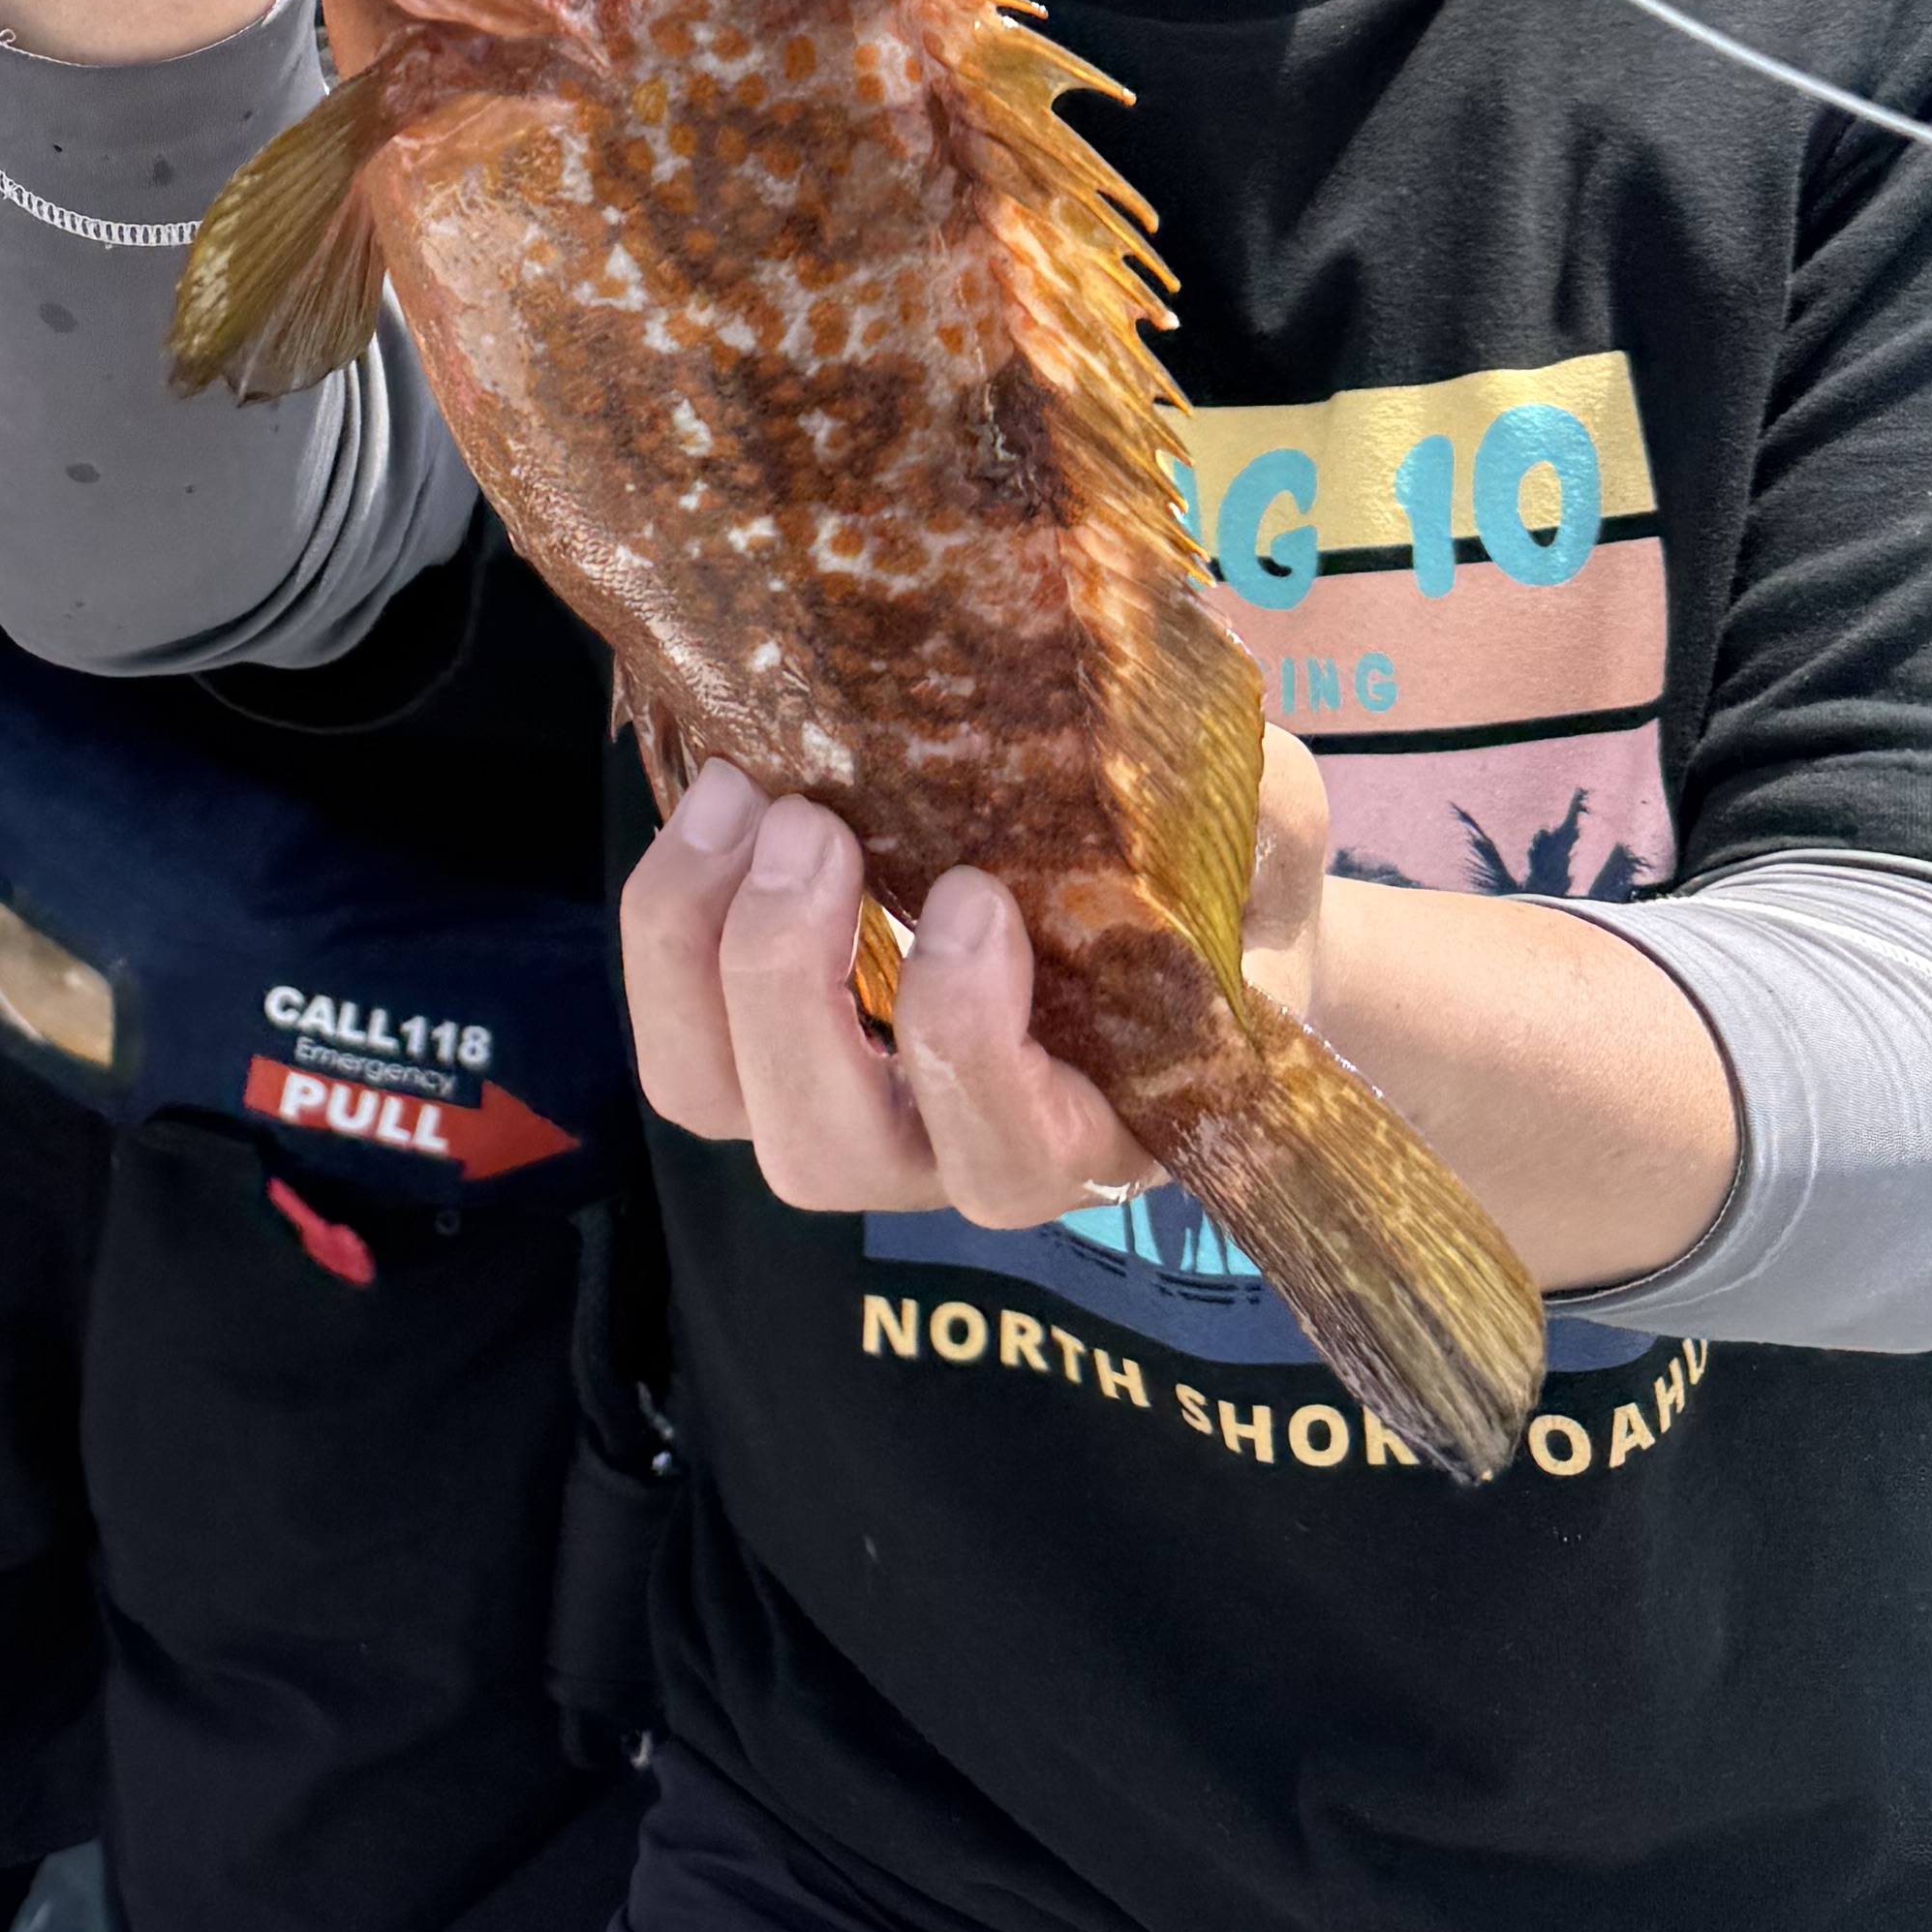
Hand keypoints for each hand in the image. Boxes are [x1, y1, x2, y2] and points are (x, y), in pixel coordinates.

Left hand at [621, 736, 1336, 1223]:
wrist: (1152, 898)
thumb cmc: (1215, 887)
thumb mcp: (1263, 841)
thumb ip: (1261, 820)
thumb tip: (1198, 772)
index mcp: (1088, 1133)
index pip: (1007, 1158)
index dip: (967, 1045)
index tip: (977, 894)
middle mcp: (947, 1156)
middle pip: (827, 1151)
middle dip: (792, 987)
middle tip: (815, 826)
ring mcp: (841, 1112)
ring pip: (716, 1102)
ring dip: (701, 951)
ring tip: (747, 801)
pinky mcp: (757, 1052)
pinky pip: (676, 1039)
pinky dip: (668, 928)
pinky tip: (716, 801)